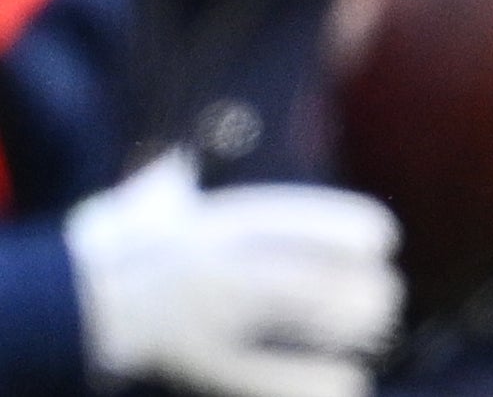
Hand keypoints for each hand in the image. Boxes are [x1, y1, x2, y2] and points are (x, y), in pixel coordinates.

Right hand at [66, 149, 402, 396]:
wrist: (55, 305)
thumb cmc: (114, 251)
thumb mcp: (149, 208)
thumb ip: (178, 187)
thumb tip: (179, 169)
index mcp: (214, 223)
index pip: (295, 218)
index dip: (347, 228)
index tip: (384, 238)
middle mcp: (216, 265)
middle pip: (306, 272)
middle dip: (358, 286)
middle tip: (385, 297)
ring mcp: (206, 317)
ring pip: (295, 316)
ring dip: (347, 323)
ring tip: (375, 327)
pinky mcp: (195, 362)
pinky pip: (262, 376)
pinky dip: (309, 382)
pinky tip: (349, 384)